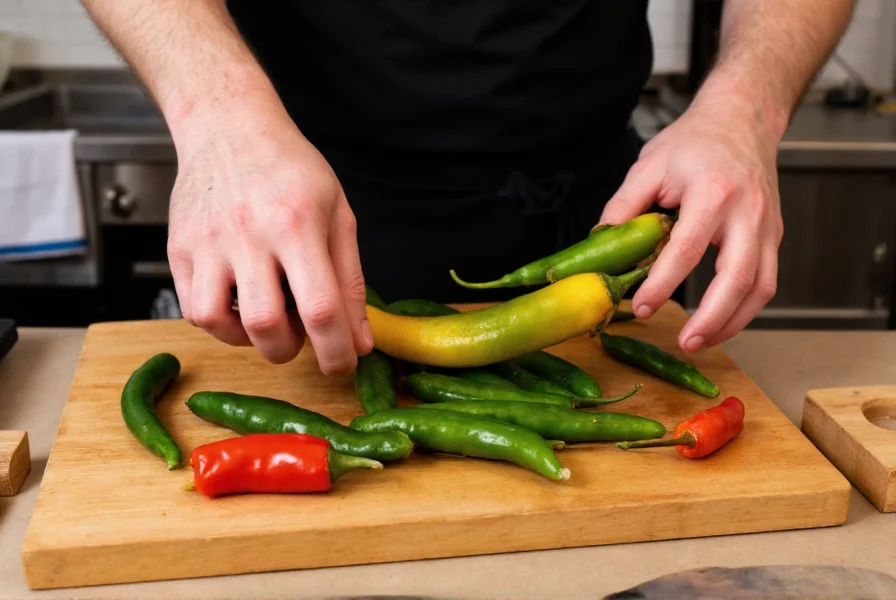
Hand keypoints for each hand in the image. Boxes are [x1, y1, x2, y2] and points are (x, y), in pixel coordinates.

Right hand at [166, 101, 372, 373]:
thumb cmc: (291, 169)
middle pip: (266, 325)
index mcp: (297, 224)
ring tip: (268, 317)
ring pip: (218, 323)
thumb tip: (360, 342)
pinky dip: (220, 322)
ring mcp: (207, 242)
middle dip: (290, 350)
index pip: (320, 307)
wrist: (229, 126)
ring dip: (249, 340)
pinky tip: (240, 302)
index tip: (342, 365)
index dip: (335, 351)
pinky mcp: (178, 248)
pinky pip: (192, 309)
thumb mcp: (338, 215)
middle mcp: (248, 234)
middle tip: (302, 335)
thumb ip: (350, 282)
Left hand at [599, 94, 783, 352]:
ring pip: (761, 286)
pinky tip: (720, 323)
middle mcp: (747, 212)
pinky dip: (745, 308)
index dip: (662, 283)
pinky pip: (767, 281)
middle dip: (712, 317)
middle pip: (738, 276)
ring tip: (700, 341)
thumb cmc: (693, 142)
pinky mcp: (774, 236)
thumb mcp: (648, 166)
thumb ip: (623, 207)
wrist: (742, 119)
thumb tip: (600, 245)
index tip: (640, 306)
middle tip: (684, 342)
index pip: (686, 249)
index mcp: (713, 192)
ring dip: (732, 321)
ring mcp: (767, 226)